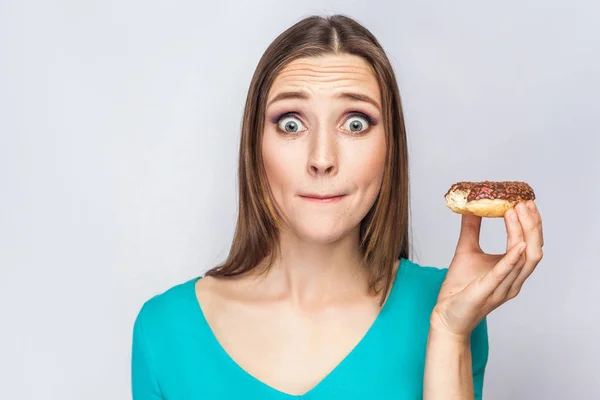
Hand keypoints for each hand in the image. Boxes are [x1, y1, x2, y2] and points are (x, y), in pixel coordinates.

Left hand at [431, 200, 543, 338]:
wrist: (446, 315)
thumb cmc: (460, 288)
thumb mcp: (466, 251)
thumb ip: (471, 229)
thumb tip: (472, 206)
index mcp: (512, 271)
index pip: (530, 244)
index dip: (530, 223)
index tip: (524, 201)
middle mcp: (514, 280)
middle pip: (534, 250)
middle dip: (532, 225)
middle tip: (524, 202)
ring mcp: (503, 288)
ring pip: (525, 260)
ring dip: (522, 233)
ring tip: (516, 211)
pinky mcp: (487, 292)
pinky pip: (504, 274)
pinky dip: (512, 258)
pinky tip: (518, 244)